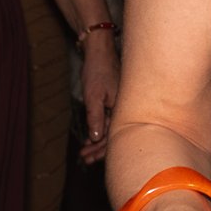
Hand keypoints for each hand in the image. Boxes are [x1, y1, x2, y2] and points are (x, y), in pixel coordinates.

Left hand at [79, 32, 119, 163]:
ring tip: (85, 150)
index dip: (101, 150)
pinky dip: (100, 129)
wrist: (99, 51)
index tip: (88, 159)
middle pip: (114, 135)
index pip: (114, 136)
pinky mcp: (116, 100)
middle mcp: (125, 108)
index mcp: (123, 108)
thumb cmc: (97, 70)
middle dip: (98, 149)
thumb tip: (97, 138)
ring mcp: (120, 104)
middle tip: (84, 158)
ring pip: (111, 128)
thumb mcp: (93, 96)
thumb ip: (95, 118)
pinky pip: (110, 120)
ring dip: (98, 140)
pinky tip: (92, 135)